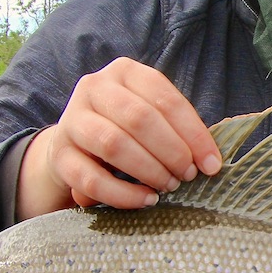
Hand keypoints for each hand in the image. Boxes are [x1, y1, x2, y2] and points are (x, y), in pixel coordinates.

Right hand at [19, 57, 222, 217]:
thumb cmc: (126, 130)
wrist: (73, 146)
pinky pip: (92, 178)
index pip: (165, 98)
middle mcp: (94, 88)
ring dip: (149, 170)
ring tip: (169, 186)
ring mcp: (72, 119)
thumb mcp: (152, 118)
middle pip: (139, 118)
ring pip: (114, 144)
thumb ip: (177, 130)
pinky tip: (146, 200)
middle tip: (187, 176)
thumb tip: (210, 162)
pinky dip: (124, 194)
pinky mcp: (59, 155)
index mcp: (125, 72)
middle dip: (171, 151)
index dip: (194, 133)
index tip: (212, 164)